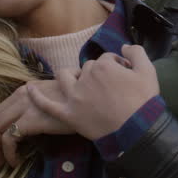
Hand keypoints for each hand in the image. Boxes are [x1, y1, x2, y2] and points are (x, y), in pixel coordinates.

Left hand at [0, 79, 74, 167]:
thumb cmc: (77, 103)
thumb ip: (38, 105)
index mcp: (25, 90)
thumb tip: (25, 123)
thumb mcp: (53, 100)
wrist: (92, 101)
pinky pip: (9, 138)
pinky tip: (14, 161)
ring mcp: (25, 105)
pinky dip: (7, 152)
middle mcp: (22, 94)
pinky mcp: (31, 118)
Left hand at [28, 45, 158, 140]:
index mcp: (104, 66)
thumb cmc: (143, 101)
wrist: (137, 130)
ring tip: (78, 82)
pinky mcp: (69, 114)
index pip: (107, 60)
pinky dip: (37, 96)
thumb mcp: (148, 71)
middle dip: (98, 74)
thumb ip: (136, 53)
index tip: (124, 77)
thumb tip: (124, 47)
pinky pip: (47, 104)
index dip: (117, 67)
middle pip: (88, 69)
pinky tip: (30, 89)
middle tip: (111, 88)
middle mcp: (86, 78)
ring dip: (70, 77)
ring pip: (66, 77)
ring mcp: (75, 97)